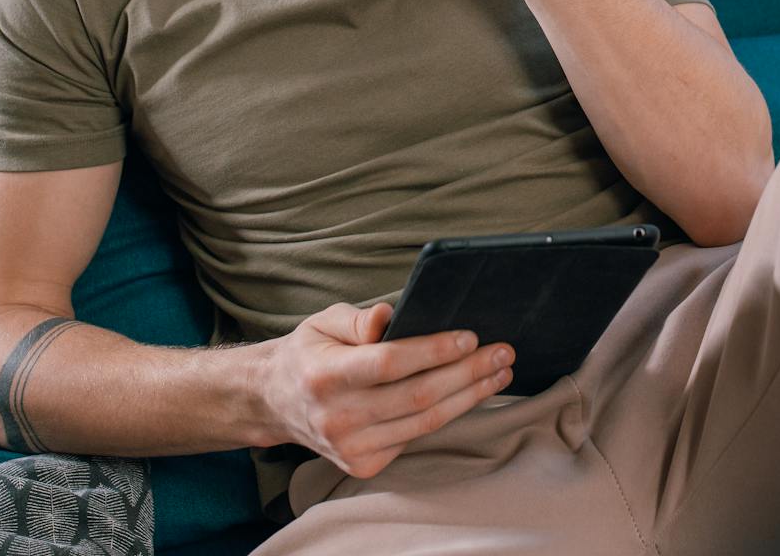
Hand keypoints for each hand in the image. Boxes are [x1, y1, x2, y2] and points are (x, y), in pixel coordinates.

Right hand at [255, 300, 513, 479]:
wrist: (275, 402)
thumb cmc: (309, 353)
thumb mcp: (324, 322)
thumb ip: (358, 318)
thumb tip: (391, 315)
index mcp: (325, 375)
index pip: (389, 364)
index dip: (434, 351)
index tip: (471, 337)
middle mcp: (336, 416)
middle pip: (418, 396)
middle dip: (468, 372)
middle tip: (503, 352)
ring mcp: (350, 447)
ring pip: (425, 421)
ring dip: (470, 396)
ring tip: (499, 372)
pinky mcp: (363, 464)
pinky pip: (417, 436)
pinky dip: (449, 414)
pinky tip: (471, 394)